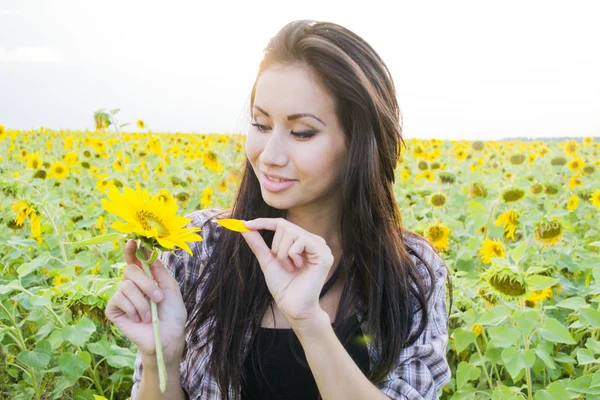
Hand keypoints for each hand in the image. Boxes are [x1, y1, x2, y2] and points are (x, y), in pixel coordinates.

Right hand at [104, 240, 186, 366]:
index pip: (135, 261)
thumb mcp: (171, 289)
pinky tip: (139, 319)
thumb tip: (149, 254)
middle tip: (158, 298)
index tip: (133, 241)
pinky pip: (119, 300)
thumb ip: (160, 272)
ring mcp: (121, 297)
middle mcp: (131, 285)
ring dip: (143, 302)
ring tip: (151, 315)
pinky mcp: (114, 310)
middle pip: (130, 271)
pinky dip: (133, 310)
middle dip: (146, 284)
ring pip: (126, 286)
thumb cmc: (172, 314)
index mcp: (146, 278)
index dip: (132, 250)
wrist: (167, 337)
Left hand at [241, 218, 333, 327]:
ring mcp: (321, 246)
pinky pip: (300, 241)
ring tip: (289, 268)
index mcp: (303, 241)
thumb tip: (244, 227)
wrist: (293, 307)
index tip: (245, 225)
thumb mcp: (267, 261)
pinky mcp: (324, 254)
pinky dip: (291, 255)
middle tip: (281, 263)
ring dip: (282, 252)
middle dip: (276, 246)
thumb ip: (258, 243)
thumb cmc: (283, 287)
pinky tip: (297, 268)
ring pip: (291, 232)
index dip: (264, 222)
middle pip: (285, 226)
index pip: (282, 224)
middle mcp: (313, 240)